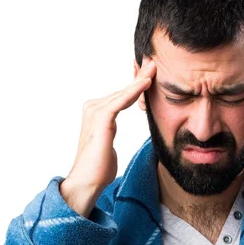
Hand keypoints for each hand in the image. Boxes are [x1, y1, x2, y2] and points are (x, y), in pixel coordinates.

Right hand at [60, 57, 156, 215]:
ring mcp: (95, 111)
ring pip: (123, 93)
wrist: (88, 181)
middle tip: (155, 63)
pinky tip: (146, 82)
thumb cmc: (99, 167)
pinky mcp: (101, 118)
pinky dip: (134, 90)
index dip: (136, 85)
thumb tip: (112, 130)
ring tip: (155, 68)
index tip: (152, 74)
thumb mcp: (108, 143)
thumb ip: (110, 131)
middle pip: (122, 91)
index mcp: (95, 113)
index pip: (120, 95)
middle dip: (140, 77)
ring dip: (140, 80)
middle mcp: (93, 107)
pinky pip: (120, 100)